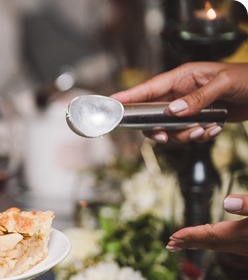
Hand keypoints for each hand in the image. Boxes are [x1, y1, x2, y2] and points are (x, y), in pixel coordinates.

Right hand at [111, 62, 247, 142]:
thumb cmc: (247, 79)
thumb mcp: (224, 84)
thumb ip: (197, 98)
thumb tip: (173, 111)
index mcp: (182, 76)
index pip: (149, 88)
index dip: (129, 97)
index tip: (112, 104)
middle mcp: (181, 92)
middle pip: (154, 114)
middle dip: (160, 128)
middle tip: (166, 136)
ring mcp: (188, 107)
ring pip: (171, 128)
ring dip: (185, 135)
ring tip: (204, 130)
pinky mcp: (198, 120)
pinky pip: (188, 134)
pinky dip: (200, 136)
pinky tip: (215, 129)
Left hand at [166, 194, 247, 255]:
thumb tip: (227, 202)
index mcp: (246, 233)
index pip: (212, 235)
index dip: (191, 235)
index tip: (172, 236)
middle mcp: (247, 244)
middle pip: (212, 244)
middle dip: (189, 243)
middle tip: (170, 245)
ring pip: (221, 247)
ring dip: (201, 244)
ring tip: (184, 244)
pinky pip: (231, 246)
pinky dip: (216, 243)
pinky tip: (213, 241)